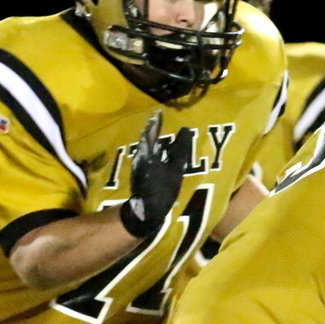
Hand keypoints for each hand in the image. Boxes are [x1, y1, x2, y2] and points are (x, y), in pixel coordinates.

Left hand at [119, 112, 192, 238]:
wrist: (145, 211)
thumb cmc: (162, 189)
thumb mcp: (175, 169)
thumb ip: (180, 150)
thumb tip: (185, 130)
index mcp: (149, 152)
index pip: (152, 132)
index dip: (156, 122)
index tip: (159, 112)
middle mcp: (141, 156)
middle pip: (147, 139)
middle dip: (152, 131)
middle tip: (158, 122)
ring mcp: (139, 166)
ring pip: (145, 149)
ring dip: (152, 141)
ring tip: (159, 136)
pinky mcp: (140, 175)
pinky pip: (146, 158)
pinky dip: (152, 152)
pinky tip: (157, 155)